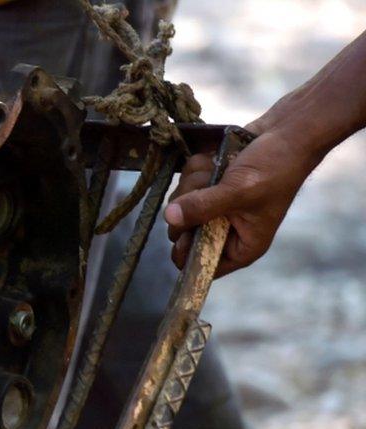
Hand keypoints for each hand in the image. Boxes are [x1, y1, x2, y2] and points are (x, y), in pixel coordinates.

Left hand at [164, 128, 320, 276]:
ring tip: (224, 168)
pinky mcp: (207, 186)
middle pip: (181, 232)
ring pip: (179, 203)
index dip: (186, 251)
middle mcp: (225, 230)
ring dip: (196, 180)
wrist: (289, 131)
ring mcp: (214, 207)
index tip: (184, 227)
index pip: (200, 266)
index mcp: (240, 246)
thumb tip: (170, 218)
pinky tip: (220, 158)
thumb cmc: (276, 167)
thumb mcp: (239, 191)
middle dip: (190, 204)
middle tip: (212, 185)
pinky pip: (185, 181)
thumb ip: (203, 207)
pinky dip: (199, 167)